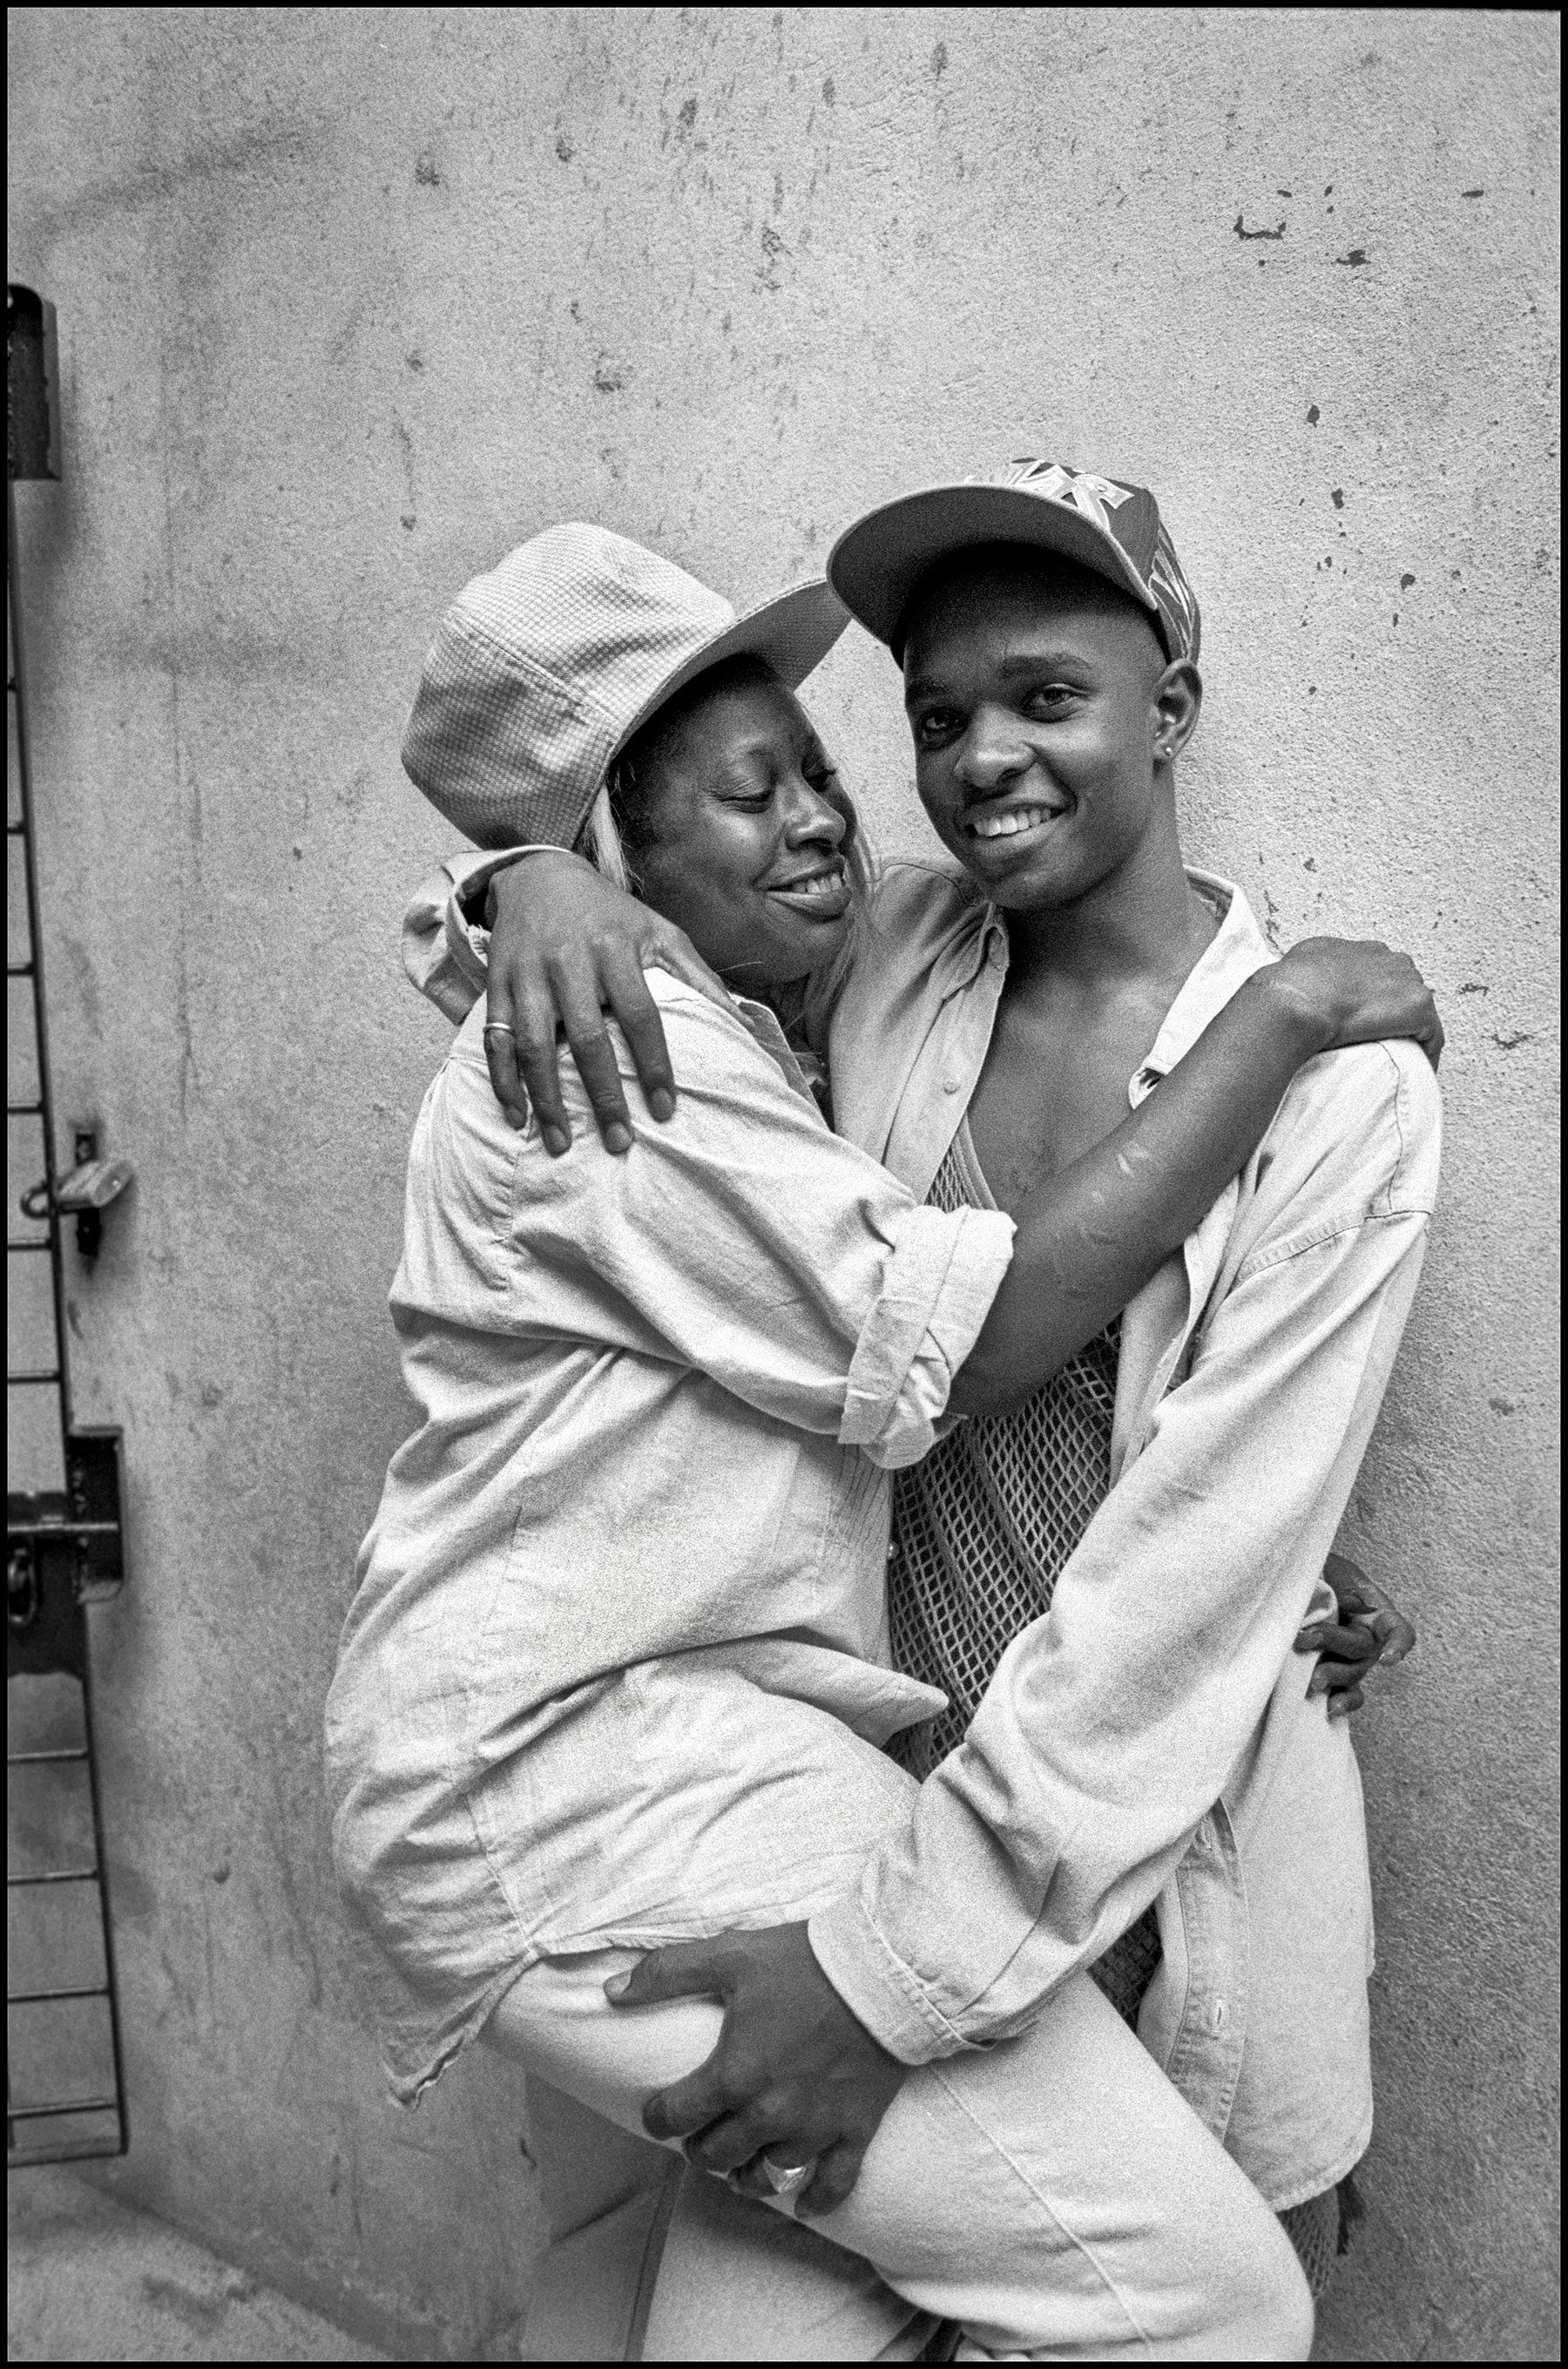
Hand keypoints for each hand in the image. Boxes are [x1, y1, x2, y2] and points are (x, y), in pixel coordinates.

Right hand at [482, 850, 729, 1149]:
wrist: (539, 876)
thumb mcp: (659, 931)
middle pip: (587, 1039)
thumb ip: (698, 976)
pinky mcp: (498, 985)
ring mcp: (529, 975)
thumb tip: (740, 1023)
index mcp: (616, 949)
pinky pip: (496, 1039)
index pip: (640, 1015)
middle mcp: (569, 962)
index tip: (665, 1110)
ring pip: (535, 1045)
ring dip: (547, 1100)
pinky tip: (518, 1117)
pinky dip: (503, 1081)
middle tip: (619, 1141)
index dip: (654, 1064)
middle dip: (603, 1095)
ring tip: (563, 1144)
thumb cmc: (610, 915)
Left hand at [606, 1922, 906, 2216]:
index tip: (659, 2111)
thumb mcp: (728, 1954)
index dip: (659, 2116)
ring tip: (738, 2166)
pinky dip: (815, 2201)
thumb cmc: (803, 1962)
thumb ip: (666, 1974)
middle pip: (715, 2155)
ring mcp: (813, 2129)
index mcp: (733, 2075)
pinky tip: (801, 2203)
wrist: (884, 1973)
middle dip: (700, 2146)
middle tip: (701, 2131)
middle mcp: (768, 2114)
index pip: (675, 2117)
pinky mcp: (854, 2132)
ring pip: (765, 2178)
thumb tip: (611, 1993)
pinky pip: (832, 2186)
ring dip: (745, 2176)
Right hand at [1265, 937, 1443, 1070]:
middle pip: (1404, 989)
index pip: (1381, 974)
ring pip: (1419, 1011)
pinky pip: (1431, 1035)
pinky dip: (1425, 1054)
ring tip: (1399, 1060)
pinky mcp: (1418, 1006)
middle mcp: (1388, 958)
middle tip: (1383, 1042)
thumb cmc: (1290, 985)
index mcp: (1361, 951)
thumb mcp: (1298, 963)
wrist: (1297, 997)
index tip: (1368, 1020)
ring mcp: (1407, 980)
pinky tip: (1415, 1072)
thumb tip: (1306, 983)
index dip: (1376, 999)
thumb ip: (1314, 969)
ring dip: (1411, 1033)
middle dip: (1396, 1013)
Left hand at [1294, 1550, 1416, 1719]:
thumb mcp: (1332, 1568)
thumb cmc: (1323, 1572)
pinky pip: (1346, 1693)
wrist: (1303, 1582)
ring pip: (1353, 1674)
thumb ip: (1341, 1584)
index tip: (1387, 1659)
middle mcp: (1369, 1639)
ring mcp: (1354, 1660)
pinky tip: (1329, 1708)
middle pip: (1363, 1649)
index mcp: (1376, 1613)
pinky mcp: (1336, 1674)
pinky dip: (1341, 1702)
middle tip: (1304, 1638)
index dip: (1398, 1646)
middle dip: (1333, 1643)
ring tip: (1312, 1679)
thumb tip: (1349, 1605)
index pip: (1398, 1631)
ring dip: (1333, 1676)